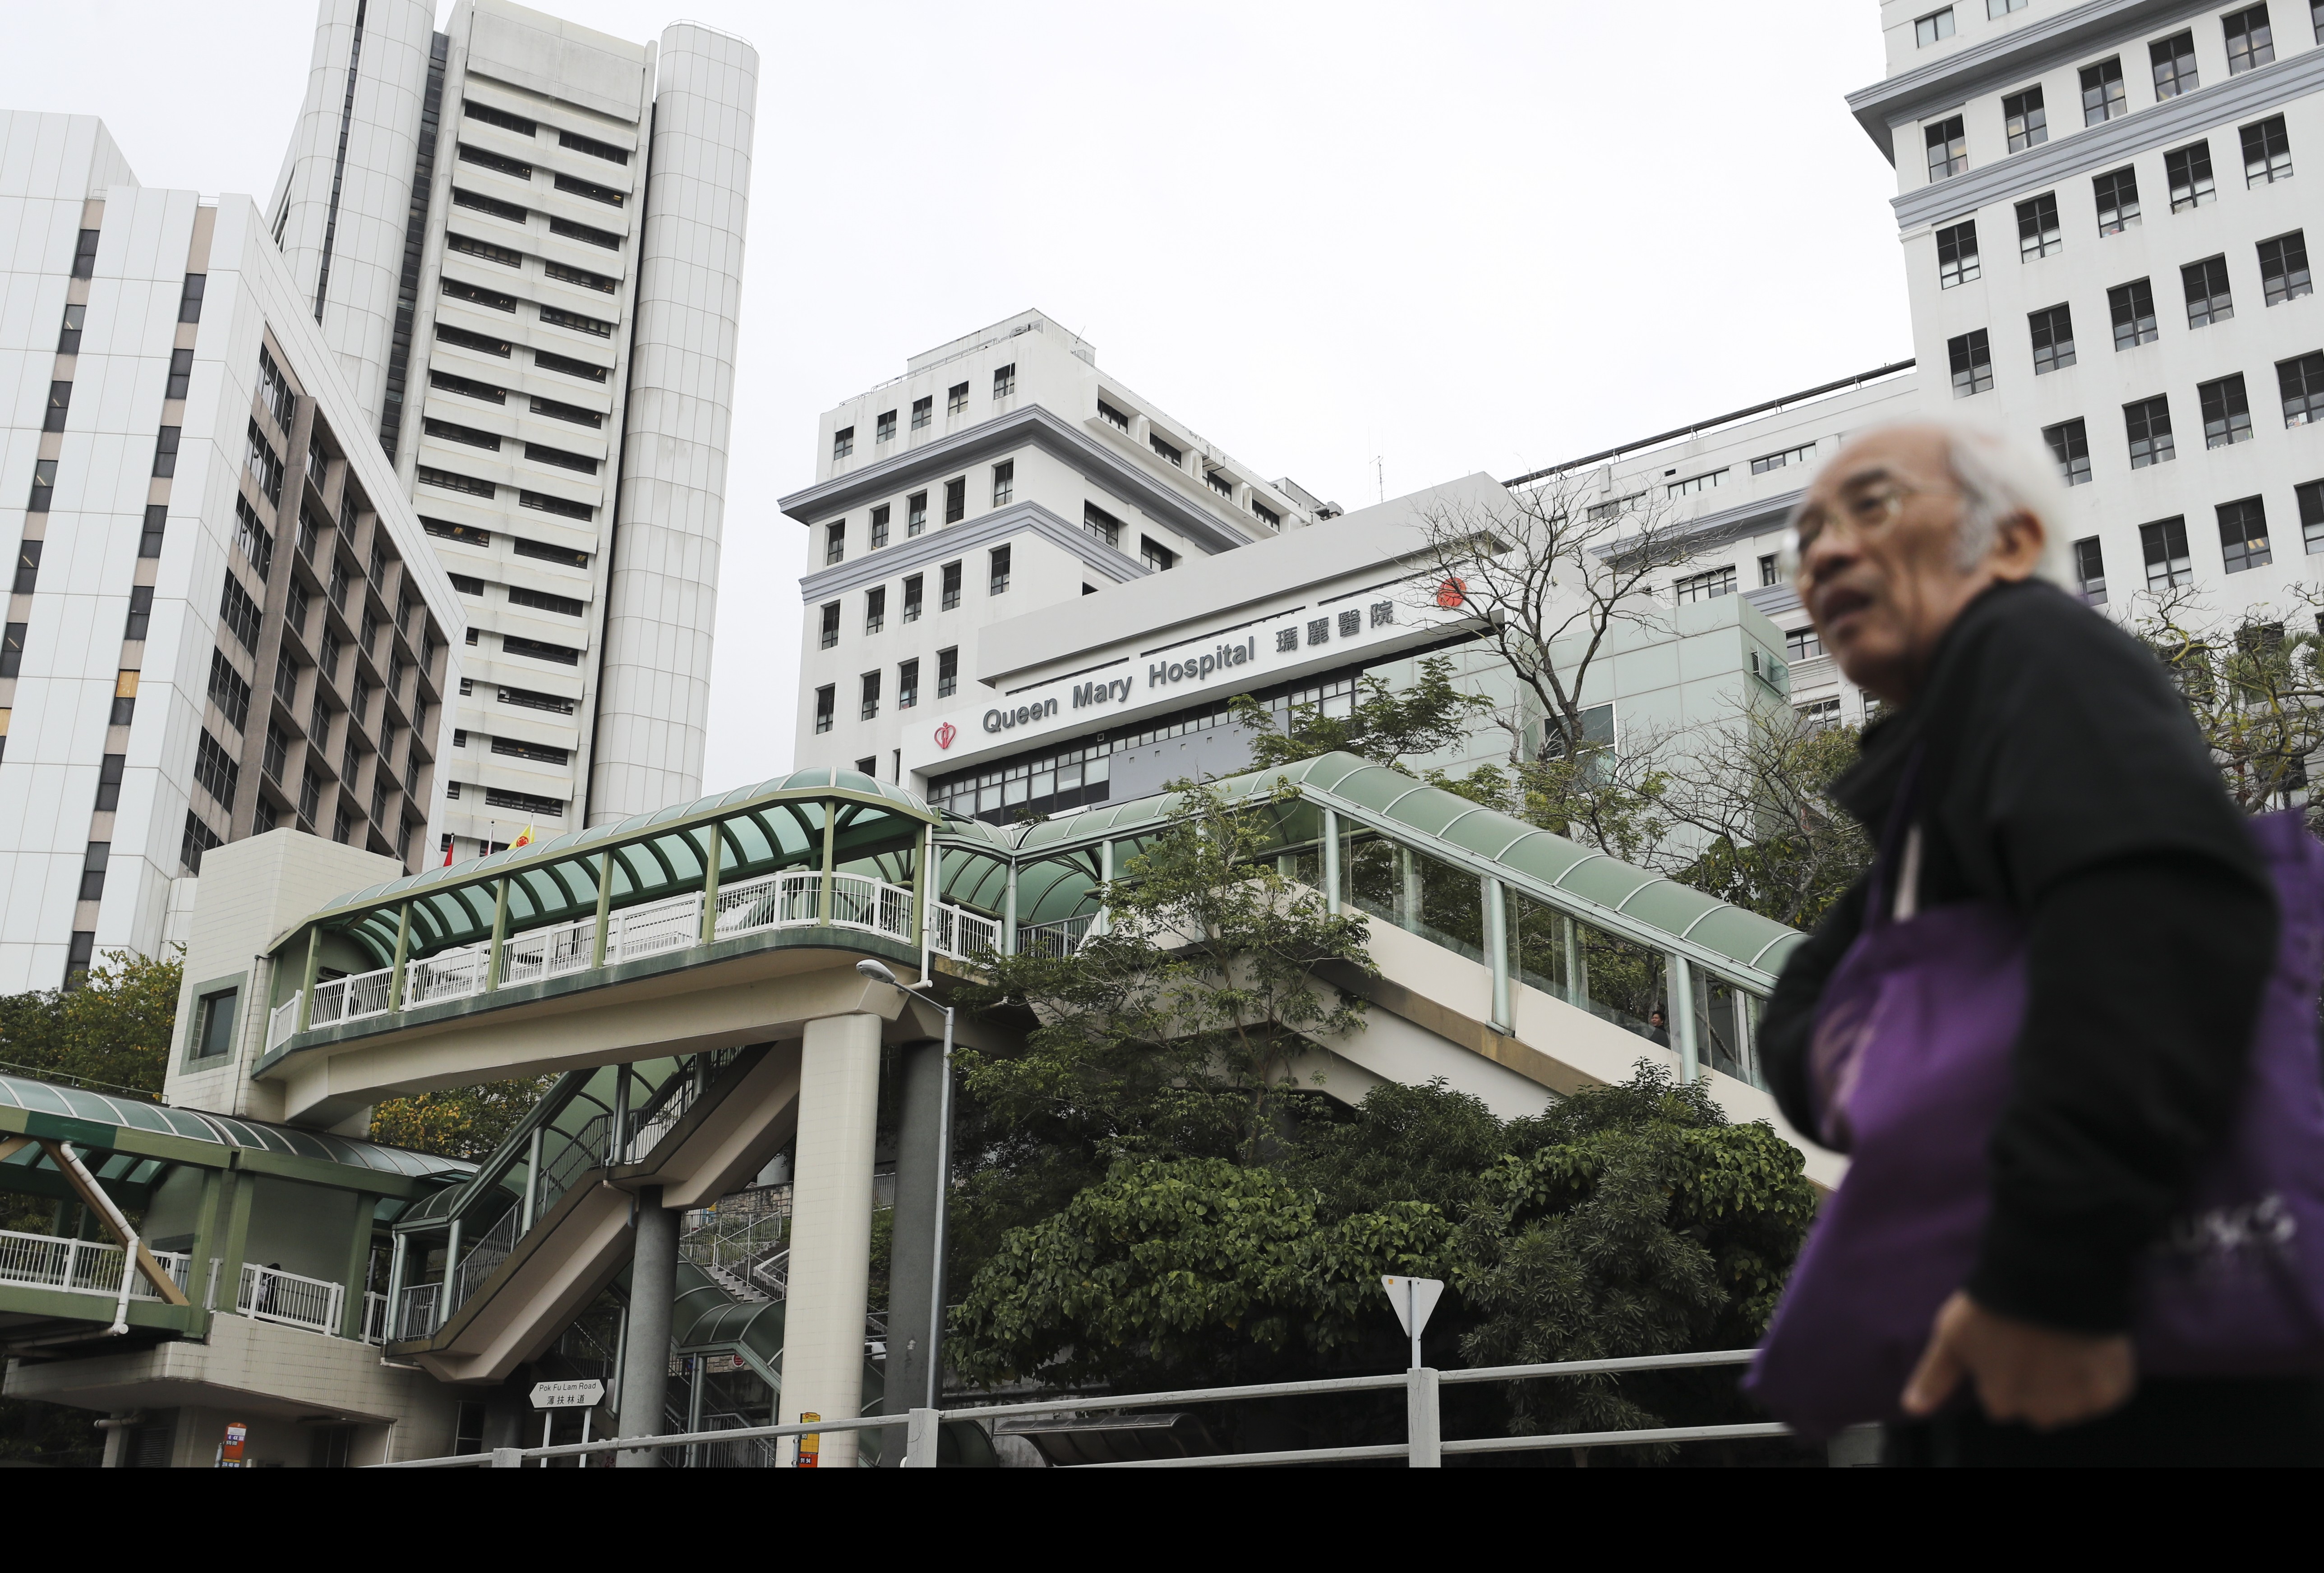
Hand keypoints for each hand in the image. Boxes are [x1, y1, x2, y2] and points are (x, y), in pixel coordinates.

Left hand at [1901, 1290, 2135, 1430]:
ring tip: (2062, 1343)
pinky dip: (2101, 1376)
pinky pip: (2107, 1394)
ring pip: (2071, 1405)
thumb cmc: (1993, 1303)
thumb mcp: (1951, 1335)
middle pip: (2037, 1408)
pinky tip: (2089, 1347)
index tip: (2009, 1347)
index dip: (2003, 1374)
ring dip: (2068, 1383)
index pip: (1999, 1402)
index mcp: (2001, 1401)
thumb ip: (1934, 1376)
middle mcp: (2040, 1411)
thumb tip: (1912, 1408)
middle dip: (2035, 1384)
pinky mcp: (2112, 1390)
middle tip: (2037, 1344)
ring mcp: (2078, 1403)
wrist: (2049, 1277)